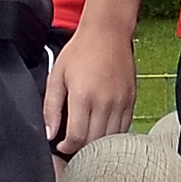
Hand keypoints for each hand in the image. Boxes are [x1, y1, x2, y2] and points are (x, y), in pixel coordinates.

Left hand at [47, 19, 139, 154]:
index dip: (67, 148)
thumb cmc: (80, 51)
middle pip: (94, 142)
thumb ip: (51, 107)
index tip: (62, 145)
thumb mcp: (57, 76)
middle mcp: (104, 102)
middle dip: (81, 148)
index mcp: (83, 97)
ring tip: (87, 138)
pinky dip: (113, 135)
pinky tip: (102, 130)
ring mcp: (121, 102)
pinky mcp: (131, 100)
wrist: (107, 33)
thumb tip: (50, 133)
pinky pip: (124, 128)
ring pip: (110, 138)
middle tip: (73, 144)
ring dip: (97, 144)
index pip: (77, 138)